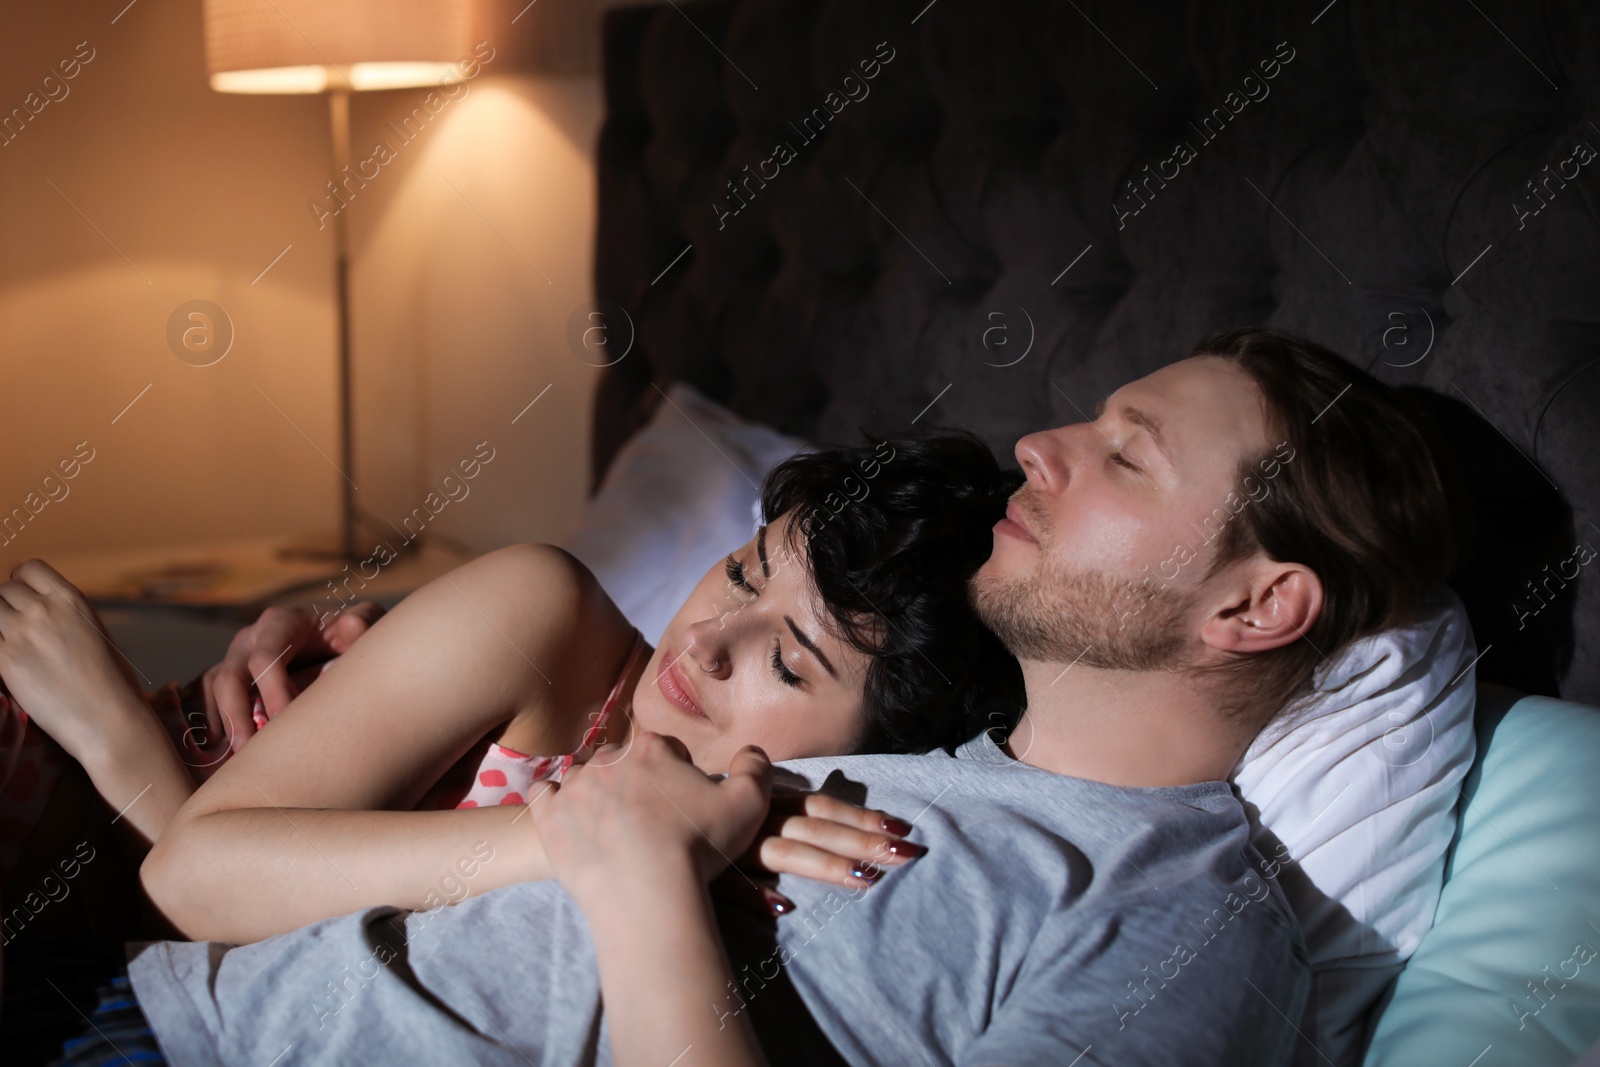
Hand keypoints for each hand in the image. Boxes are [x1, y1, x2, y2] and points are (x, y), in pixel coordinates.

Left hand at [0, 559, 148, 759]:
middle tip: (19, 633)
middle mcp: (44, 610)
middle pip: (3, 590)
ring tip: (12, 646)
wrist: (110, 719)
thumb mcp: (94, 633)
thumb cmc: (112, 683)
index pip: (29, 569)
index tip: (25, 602)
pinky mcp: (5, 661)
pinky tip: (9, 662)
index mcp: (71, 599)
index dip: (22, 584)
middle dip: (7, 608)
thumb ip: (63, 617)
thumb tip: (37, 612)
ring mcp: (21, 634)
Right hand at [198, 601, 384, 751]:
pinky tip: (218, 749)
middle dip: (237, 715)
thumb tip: (350, 623)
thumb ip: (363, 622)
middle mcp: (250, 639)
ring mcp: (235, 658)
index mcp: (280, 623)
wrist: (338, 641)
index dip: (273, 691)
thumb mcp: (364, 623)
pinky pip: (204, 696)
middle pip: (230, 677)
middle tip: (250, 750)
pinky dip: (209, 720)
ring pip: (214, 689)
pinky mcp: (228, 677)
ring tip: (238, 757)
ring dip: (224, 723)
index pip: (266, 658)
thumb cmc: (351, 634)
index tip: (286, 721)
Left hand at [531, 733, 772, 907]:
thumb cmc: (699, 846)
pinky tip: (568, 818)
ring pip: (585, 778)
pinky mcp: (549, 817)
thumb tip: (750, 751)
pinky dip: (553, 802)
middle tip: (651, 821)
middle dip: (636, 783)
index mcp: (652, 747)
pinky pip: (543, 795)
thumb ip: (755, 767)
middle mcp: (608, 758)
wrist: (647, 892)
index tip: (683, 805)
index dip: (678, 776)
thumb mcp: (750, 803)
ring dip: (597, 795)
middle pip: (624, 762)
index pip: (666, 749)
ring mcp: (574, 786)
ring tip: (613, 828)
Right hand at [713, 789, 923, 917]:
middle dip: (863, 840)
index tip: (904, 828)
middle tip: (906, 853)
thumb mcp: (746, 802)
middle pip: (818, 827)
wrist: (638, 818)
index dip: (862, 815)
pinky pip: (732, 883)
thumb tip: (833, 790)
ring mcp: (733, 844)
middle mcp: (757, 818)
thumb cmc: (700, 811)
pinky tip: (782, 908)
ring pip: (786, 852)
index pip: (824, 806)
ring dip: (825, 864)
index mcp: (770, 801)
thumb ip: (782, 802)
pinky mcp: (707, 870)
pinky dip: (755, 893)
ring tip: (865, 880)